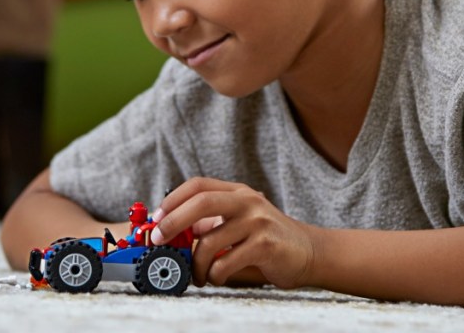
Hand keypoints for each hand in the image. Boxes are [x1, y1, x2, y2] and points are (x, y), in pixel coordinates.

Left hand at [152, 178, 316, 288]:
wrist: (307, 251)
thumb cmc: (266, 238)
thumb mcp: (238, 222)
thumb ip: (211, 222)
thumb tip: (171, 231)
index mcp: (237, 192)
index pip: (198, 185)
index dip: (173, 200)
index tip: (157, 219)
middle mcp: (247, 201)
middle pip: (201, 202)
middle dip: (173, 222)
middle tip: (158, 240)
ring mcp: (257, 221)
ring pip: (209, 241)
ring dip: (196, 264)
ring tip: (198, 275)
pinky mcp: (265, 245)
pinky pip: (226, 263)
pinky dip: (215, 275)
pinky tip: (219, 277)